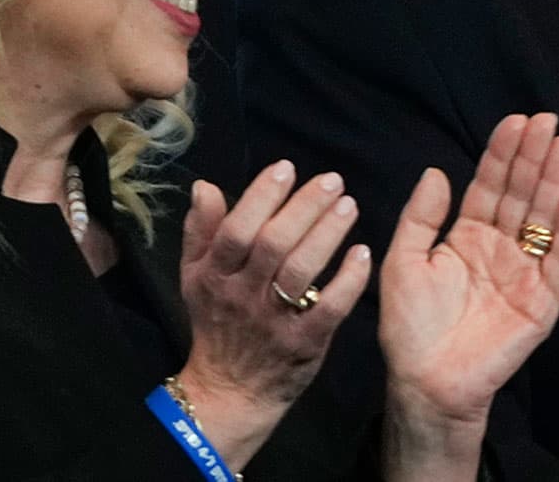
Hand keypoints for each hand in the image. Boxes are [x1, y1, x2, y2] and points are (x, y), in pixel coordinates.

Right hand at [176, 161, 374, 468]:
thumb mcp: (196, 277)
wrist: (231, 390)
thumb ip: (201, 231)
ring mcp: (274, 321)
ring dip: (327, 235)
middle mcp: (243, 295)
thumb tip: (204, 186)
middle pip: (272, 245)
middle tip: (333, 181)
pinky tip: (363, 254)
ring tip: (349, 206)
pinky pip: (328, 309)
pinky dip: (347, 281)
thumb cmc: (217, 321)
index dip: (261, 197)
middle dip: (304, 208)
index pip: (236, 230)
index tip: (287, 168)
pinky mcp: (304, 343)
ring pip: (300, 272)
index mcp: (216, 275)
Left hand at [378, 114, 558, 477]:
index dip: (502, 154)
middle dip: (535, 157)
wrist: (425, 383)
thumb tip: (436, 171)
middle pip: (522, 194)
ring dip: (556, 182)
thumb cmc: (410, 328)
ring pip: (544, 219)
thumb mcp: (403, 262)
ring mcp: (525, 273)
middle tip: (547, 121)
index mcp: (469, 236)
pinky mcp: (542, 302)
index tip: (515, 121)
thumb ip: (421, 217)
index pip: (490, 186)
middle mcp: (501, 249)